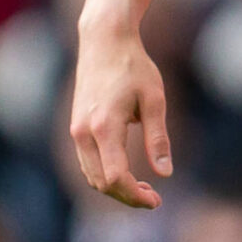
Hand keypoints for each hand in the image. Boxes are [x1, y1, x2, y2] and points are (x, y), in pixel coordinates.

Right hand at [69, 17, 171, 208]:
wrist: (103, 40)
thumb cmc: (133, 65)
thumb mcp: (154, 99)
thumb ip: (158, 138)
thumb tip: (165, 173)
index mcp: (104, 127)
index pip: (116, 177)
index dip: (136, 196)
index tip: (157, 201)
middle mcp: (84, 132)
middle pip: (101, 183)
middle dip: (127, 196)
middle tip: (154, 198)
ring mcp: (76, 130)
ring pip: (91, 176)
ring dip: (115, 188)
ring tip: (144, 188)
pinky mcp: (76, 127)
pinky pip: (87, 163)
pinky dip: (105, 175)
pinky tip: (127, 172)